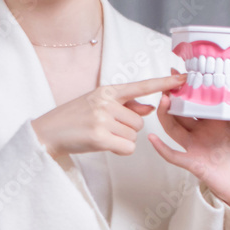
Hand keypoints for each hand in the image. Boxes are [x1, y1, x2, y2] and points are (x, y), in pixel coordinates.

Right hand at [32, 74, 186, 157]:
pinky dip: (119, 150)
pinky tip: (103, 145)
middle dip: (128, 129)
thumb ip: (126, 105)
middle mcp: (106, 102)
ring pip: (134, 135)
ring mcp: (102, 118)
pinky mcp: (99, 137)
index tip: (183, 79)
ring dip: (122, 140)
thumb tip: (151, 106)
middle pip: (140, 120)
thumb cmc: (74, 119)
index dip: (164, 83)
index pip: (141, 85)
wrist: (47, 133)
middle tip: (105, 128)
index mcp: (108, 91)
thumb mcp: (99, 105)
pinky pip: (128, 147)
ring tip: (101, 135)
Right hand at [148, 83, 229, 210]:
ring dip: (166, 115)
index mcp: (217, 120)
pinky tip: (152, 138)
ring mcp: (195, 146)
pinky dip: (162, 148)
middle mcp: (202, 130)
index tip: (187, 69)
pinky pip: (173, 155)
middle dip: (174, 95)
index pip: (201, 99)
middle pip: (182, 110)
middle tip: (169, 79)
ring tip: (164, 100)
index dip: (193, 86)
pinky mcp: (193, 162)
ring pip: (173, 128)